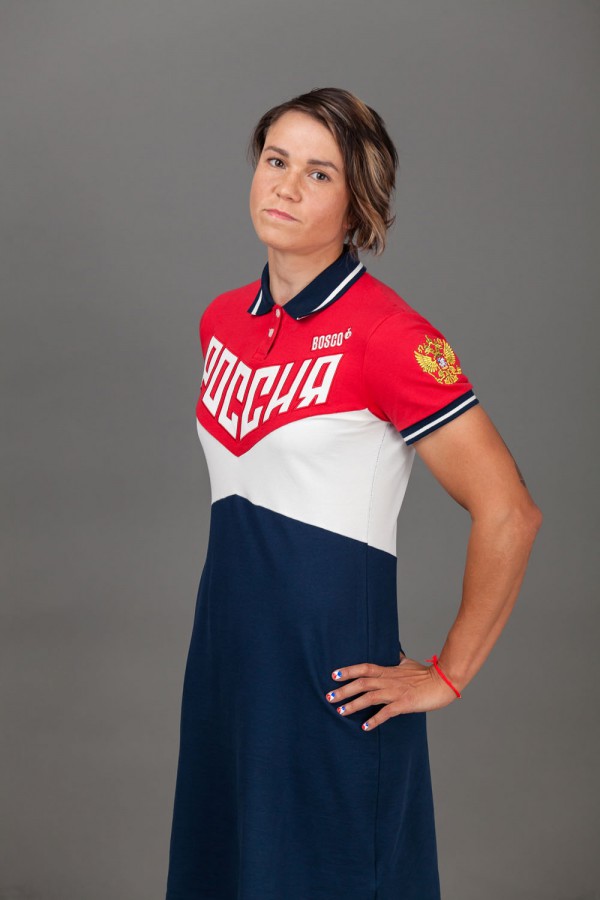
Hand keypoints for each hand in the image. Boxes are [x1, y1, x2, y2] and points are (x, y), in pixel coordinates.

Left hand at [325, 652, 458, 731]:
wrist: (443, 682)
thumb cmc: (426, 674)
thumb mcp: (408, 664)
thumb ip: (398, 661)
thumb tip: (395, 653)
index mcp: (388, 670)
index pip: (364, 668)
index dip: (348, 671)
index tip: (334, 675)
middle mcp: (389, 680)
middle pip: (362, 683)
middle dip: (344, 690)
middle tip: (329, 696)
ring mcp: (396, 692)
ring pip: (370, 697)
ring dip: (354, 704)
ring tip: (340, 711)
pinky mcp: (404, 703)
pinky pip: (386, 712)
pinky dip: (375, 719)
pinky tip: (365, 727)